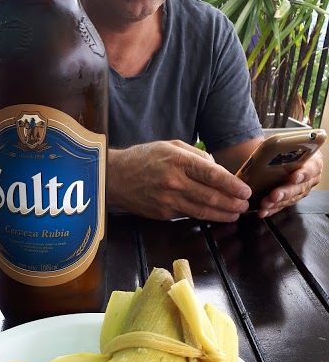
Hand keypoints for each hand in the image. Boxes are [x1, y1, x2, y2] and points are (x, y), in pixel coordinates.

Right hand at [108, 140, 251, 221]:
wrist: (115, 178)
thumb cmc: (144, 158)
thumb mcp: (170, 145)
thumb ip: (196, 156)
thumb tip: (217, 169)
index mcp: (178, 161)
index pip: (212, 175)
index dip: (232, 185)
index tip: (245, 191)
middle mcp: (174, 182)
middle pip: (211, 196)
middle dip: (231, 203)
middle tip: (244, 205)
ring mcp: (168, 200)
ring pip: (202, 211)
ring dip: (222, 214)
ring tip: (235, 214)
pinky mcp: (163, 214)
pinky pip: (188, 215)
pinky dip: (204, 216)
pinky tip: (215, 216)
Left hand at [257, 150, 322, 217]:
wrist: (282, 157)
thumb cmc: (288, 150)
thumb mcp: (289, 144)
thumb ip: (287, 145)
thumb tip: (277, 143)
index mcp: (313, 162)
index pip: (311, 169)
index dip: (303, 174)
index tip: (294, 177)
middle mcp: (309, 179)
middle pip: (299, 188)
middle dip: (285, 193)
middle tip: (274, 195)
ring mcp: (300, 191)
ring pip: (290, 199)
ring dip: (276, 203)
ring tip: (264, 204)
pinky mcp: (290, 199)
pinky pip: (282, 206)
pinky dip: (271, 209)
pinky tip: (263, 211)